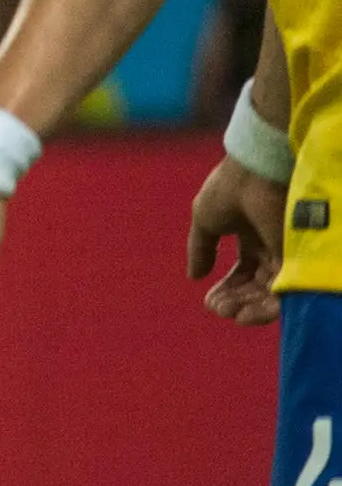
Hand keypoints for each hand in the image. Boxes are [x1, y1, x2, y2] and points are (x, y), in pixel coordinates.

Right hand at [191, 155, 288, 326]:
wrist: (253, 172)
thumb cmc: (229, 189)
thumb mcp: (204, 220)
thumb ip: (201, 249)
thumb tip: (194, 276)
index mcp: (250, 237)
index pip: (242, 274)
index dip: (226, 291)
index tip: (209, 299)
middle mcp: (269, 248)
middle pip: (254, 287)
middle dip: (235, 302)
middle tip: (220, 308)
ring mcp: (282, 252)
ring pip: (269, 294)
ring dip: (249, 309)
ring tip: (232, 314)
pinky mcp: (291, 258)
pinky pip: (282, 292)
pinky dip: (264, 308)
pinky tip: (243, 312)